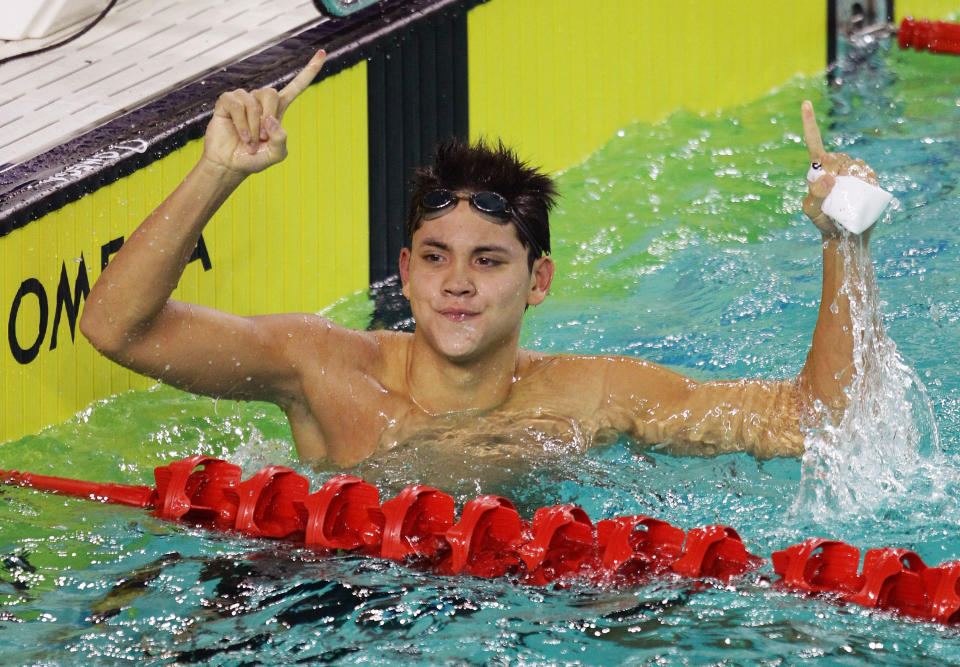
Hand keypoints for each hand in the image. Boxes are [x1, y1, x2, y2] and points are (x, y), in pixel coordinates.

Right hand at [201, 50, 325, 174]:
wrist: (231, 164)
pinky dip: (242, 124)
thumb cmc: (254, 159)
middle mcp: (261, 101)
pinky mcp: (227, 102)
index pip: (296, 86)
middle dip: (268, 116)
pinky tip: (242, 136)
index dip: (309, 71)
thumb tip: (269, 119)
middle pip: (271, 93)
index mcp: (278, 109)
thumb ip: (281, 140)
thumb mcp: (277, 155)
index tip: (322, 53)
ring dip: (253, 127)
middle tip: (262, 138)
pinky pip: (238, 105)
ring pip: (253, 103)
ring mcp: (243, 99)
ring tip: (250, 141)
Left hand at [800, 100, 878, 237]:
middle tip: (832, 191)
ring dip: (848, 179)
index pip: (814, 142)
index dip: (809, 123)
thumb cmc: (824, 221)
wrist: (845, 234)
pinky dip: (864, 181)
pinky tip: (860, 193)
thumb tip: (829, 177)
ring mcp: (853, 169)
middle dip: (832, 172)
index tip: (805, 103)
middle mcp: (835, 165)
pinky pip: (867, 172)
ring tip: (844, 198)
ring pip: (852, 164)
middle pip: (835, 156)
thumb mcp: (812, 211)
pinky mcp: (869, 177)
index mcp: (817, 168)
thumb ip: (815, 196)